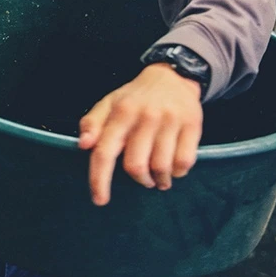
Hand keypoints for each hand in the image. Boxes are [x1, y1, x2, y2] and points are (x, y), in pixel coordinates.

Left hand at [77, 64, 203, 205]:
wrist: (172, 77)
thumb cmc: (135, 97)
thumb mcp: (109, 103)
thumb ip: (92, 123)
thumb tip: (83, 145)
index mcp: (121, 112)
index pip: (104, 151)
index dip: (99, 179)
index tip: (100, 200)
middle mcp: (145, 116)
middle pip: (136, 165)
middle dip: (139, 180)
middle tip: (143, 179)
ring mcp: (170, 120)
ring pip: (161, 167)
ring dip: (159, 180)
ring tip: (158, 178)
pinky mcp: (192, 125)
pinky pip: (184, 162)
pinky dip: (177, 173)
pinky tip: (174, 169)